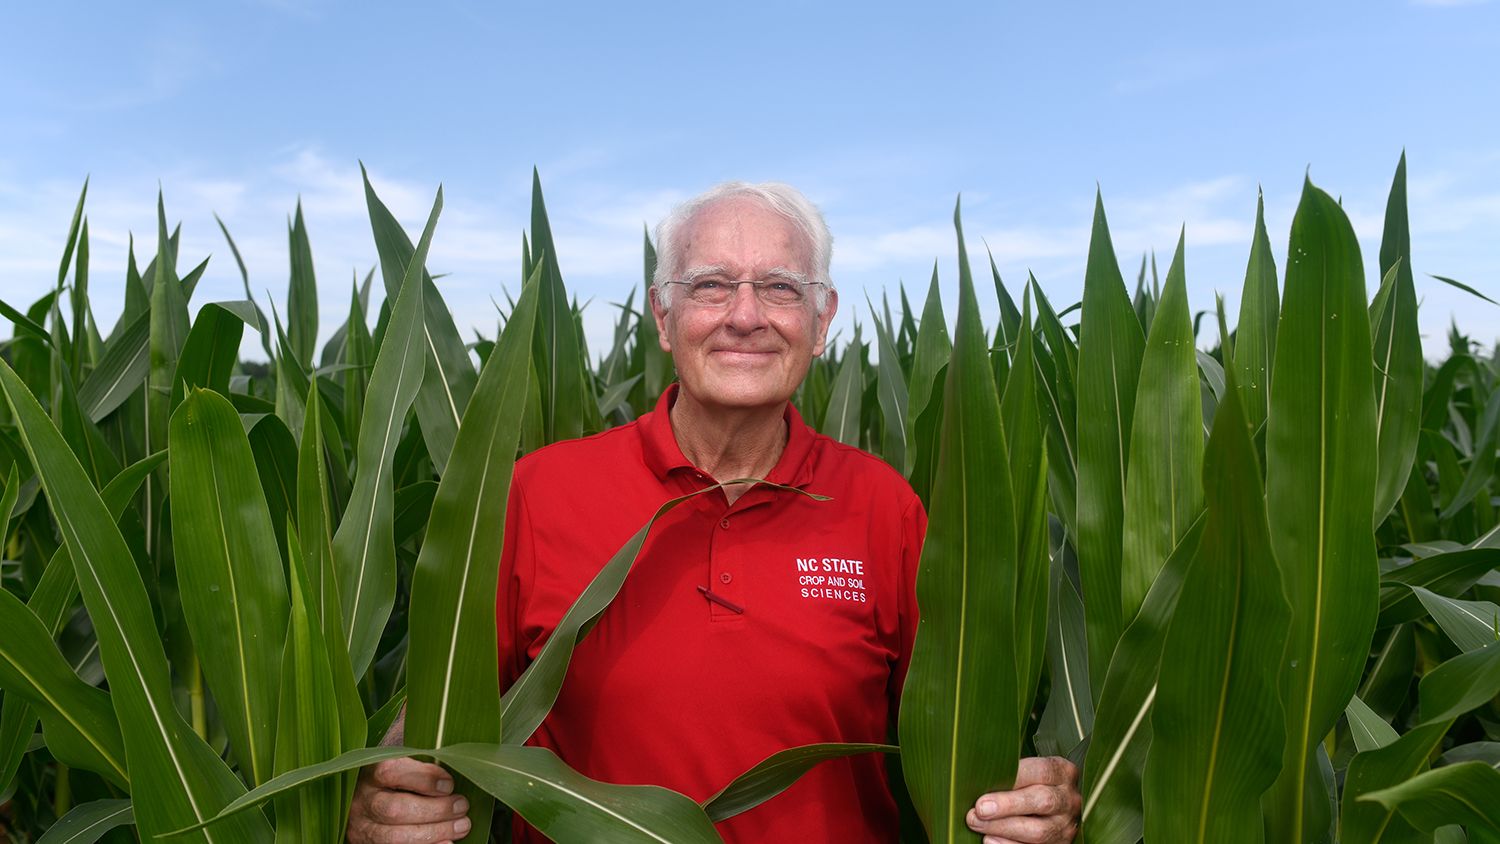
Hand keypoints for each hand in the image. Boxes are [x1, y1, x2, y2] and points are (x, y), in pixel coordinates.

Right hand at [346, 756, 472, 842]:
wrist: (366, 808)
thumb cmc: (393, 782)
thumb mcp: (402, 767)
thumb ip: (422, 772)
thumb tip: (451, 784)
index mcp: (371, 773)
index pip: (391, 772)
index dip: (424, 779)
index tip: (449, 784)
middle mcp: (362, 802)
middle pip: (395, 809)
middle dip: (435, 810)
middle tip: (461, 806)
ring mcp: (364, 828)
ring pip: (396, 837)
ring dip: (434, 833)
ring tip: (461, 826)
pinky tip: (447, 843)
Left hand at [964, 756, 1080, 843]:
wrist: (1050, 811)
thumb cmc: (1029, 785)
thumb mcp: (1028, 772)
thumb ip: (1010, 773)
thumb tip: (977, 778)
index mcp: (1063, 772)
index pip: (1041, 771)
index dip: (1013, 779)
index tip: (987, 787)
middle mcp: (1069, 799)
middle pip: (1042, 801)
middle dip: (1007, 806)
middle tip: (979, 810)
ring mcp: (1066, 826)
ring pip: (1039, 831)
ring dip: (1004, 828)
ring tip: (977, 825)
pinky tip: (989, 840)